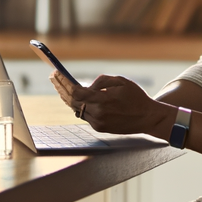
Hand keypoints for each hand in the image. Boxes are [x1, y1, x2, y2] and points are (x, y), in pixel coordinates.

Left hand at [51, 72, 167, 136]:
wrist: (148, 117)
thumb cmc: (136, 96)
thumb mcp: (121, 81)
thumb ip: (101, 81)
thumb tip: (86, 87)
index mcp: (103, 100)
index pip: (75, 92)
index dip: (63, 83)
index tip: (55, 73)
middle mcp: (97, 114)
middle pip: (72, 101)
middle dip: (61, 88)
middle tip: (53, 77)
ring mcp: (98, 123)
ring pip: (77, 108)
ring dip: (67, 97)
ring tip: (59, 86)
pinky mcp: (100, 128)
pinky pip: (85, 114)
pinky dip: (79, 105)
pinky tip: (72, 98)